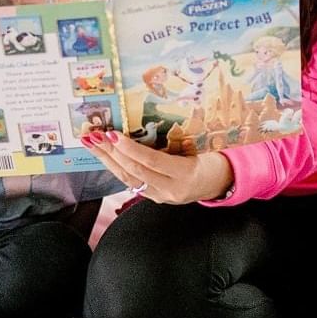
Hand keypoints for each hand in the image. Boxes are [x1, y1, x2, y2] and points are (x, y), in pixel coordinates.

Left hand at [81, 131, 232, 203]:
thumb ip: (176, 138)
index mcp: (186, 173)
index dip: (130, 148)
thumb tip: (147, 120)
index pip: (151, 161)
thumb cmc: (214, 157)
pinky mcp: (157, 197)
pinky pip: (133, 183)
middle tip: (93, 136)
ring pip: (129, 179)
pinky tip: (105, 157)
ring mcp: (163, 195)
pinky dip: (117, 168)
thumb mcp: (202, 145)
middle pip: (134, 171)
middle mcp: (171, 188)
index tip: (113, 134)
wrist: (224, 182)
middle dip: (111, 153)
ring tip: (92, 144)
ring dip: (108, 161)